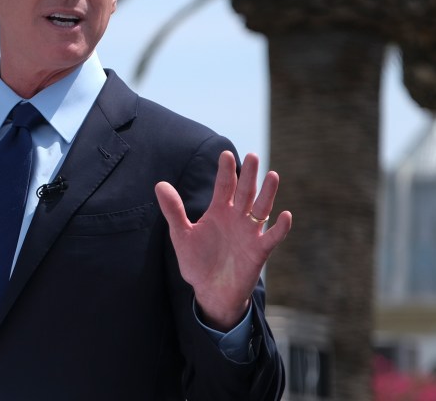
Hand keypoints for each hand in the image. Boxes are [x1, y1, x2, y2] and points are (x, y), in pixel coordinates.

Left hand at [155, 151, 291, 330]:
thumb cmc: (196, 262)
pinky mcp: (259, 251)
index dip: (225, 171)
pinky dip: (280, 227)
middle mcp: (236, 217)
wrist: (210, 291)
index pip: (223, 186)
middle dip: (248, 175)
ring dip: (268, 193)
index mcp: (218, 211)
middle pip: (245, 192)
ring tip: (272, 175)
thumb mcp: (182, 235)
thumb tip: (160, 184)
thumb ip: (173, 211)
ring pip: (261, 208)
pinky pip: (272, 237)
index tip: (224, 154)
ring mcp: (250, 232)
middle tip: (252, 156)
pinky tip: (285, 214)